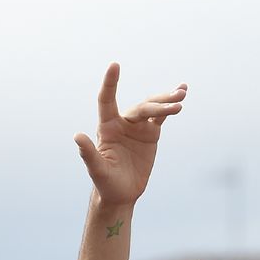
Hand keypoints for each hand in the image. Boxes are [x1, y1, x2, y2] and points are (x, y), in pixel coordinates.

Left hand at [74, 64, 185, 209]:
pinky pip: (161, 116)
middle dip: (158, 105)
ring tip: (182, 94)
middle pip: (141, 107)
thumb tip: (77, 136)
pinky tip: (182, 95)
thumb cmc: (105, 183)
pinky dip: (170, 106)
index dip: (110, 83)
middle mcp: (122, 123)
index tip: (115, 65)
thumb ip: (88, 153)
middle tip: (175, 105)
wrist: (121, 194)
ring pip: (152, 108)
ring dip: (166, 101)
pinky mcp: (150, 133)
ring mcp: (137, 127)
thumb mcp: (97, 170)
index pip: (107, 100)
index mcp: (107, 128)